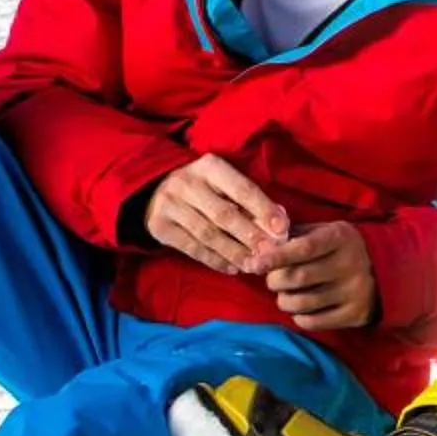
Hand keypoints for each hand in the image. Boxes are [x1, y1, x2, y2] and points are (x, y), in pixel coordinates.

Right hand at [142, 154, 287, 273]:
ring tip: (254, 266)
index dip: (263, 209)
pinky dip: (214, 260)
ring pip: (208, 234)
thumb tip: (280, 224)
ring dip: (234, 253)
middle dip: (251, 236)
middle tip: (270, 254)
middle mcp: (187, 182)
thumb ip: (251, 201)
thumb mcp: (224, 184)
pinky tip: (232, 268)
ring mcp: (169, 204)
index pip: (241, 189)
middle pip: (224, 214)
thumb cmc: (203, 189)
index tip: (282, 229)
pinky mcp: (159, 226)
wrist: (154, 192)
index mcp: (210, 166)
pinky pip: (191, 248)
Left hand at [256, 220, 376, 329]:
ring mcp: (354, 292)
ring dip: (284, 301)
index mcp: (340, 238)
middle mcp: (349, 264)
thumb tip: (262, 245)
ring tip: (285, 295)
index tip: (255, 263)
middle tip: (273, 280)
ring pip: (302, 302)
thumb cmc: (345, 248)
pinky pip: (314, 321)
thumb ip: (297, 235)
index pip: (303, 248)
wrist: (388, 270)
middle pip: (298, 278)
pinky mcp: (355, 314)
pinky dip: (299, 317)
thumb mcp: (327, 231)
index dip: (276, 257)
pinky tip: (301, 309)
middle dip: (275, 281)